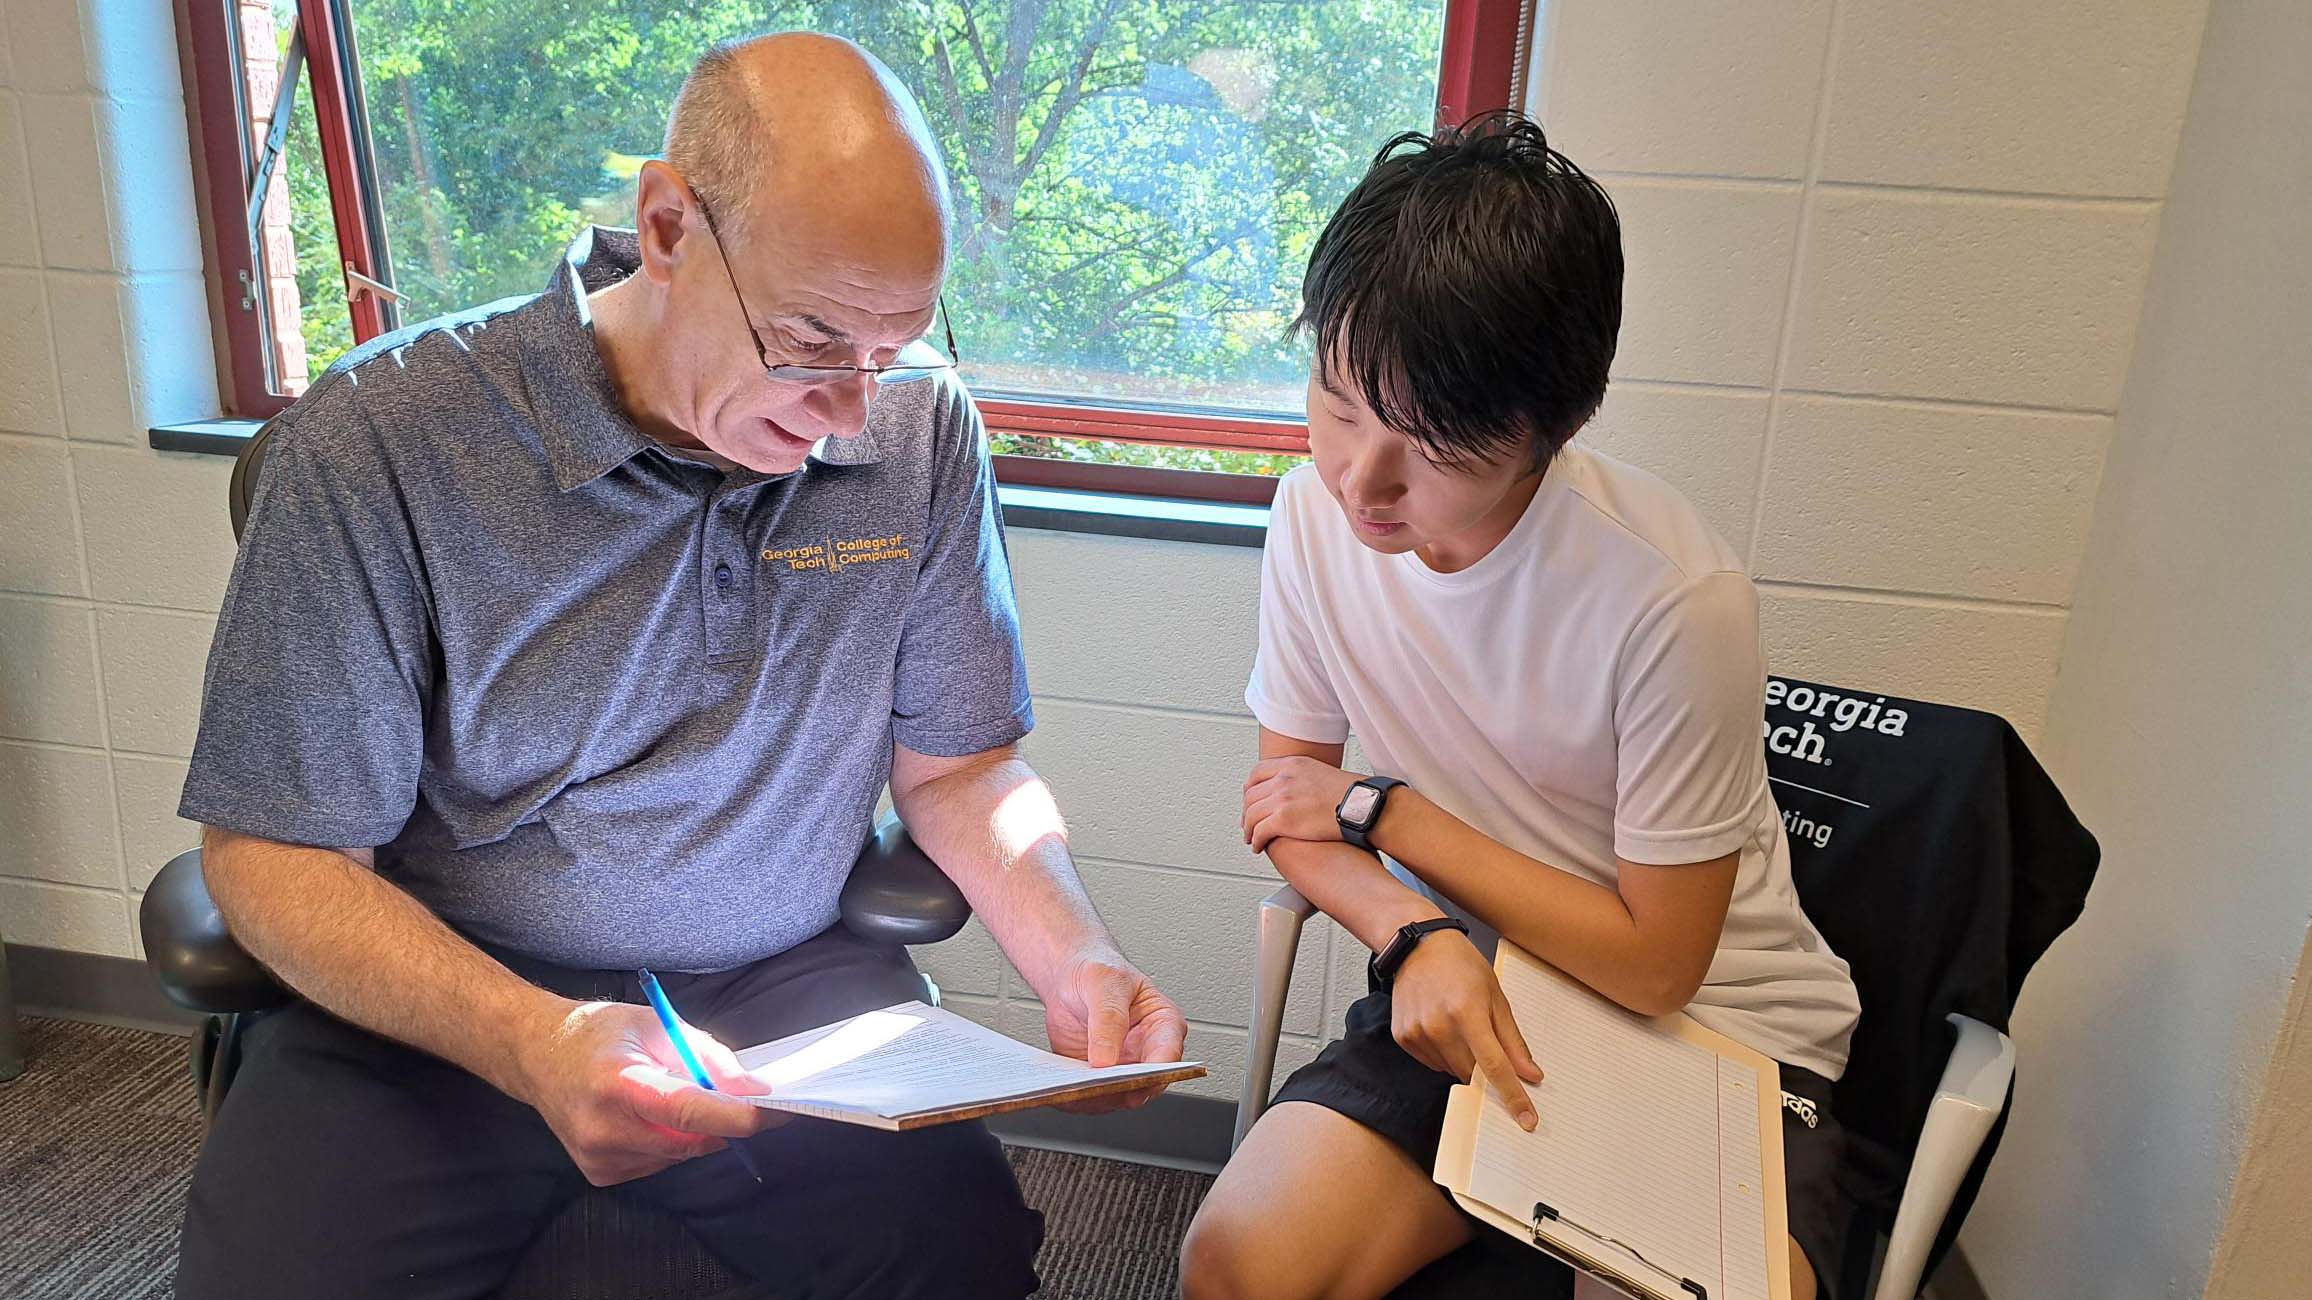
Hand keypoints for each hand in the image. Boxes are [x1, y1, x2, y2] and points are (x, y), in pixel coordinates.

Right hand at [514, 999, 781, 1185]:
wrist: (537, 1056)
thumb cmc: (598, 1033)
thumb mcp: (656, 1025)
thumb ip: (706, 1056)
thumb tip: (752, 1089)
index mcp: (615, 1082)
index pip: (686, 1110)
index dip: (735, 1115)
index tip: (774, 1111)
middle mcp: (602, 1128)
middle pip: (691, 1138)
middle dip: (724, 1119)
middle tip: (742, 1094)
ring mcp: (599, 1157)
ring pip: (681, 1154)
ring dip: (694, 1129)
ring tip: (668, 1093)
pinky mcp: (601, 1175)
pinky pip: (662, 1163)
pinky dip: (671, 1141)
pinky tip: (647, 1117)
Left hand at [1040, 950, 1189, 1113]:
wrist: (1069, 978)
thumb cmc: (1097, 971)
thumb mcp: (1105, 982)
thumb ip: (1108, 1018)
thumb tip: (1106, 1059)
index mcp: (1163, 1023)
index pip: (1169, 1054)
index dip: (1156, 1071)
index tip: (1135, 1078)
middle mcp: (1147, 1052)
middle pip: (1145, 1084)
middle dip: (1123, 1090)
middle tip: (1098, 1086)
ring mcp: (1123, 1068)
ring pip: (1117, 1098)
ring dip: (1097, 1098)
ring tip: (1073, 1089)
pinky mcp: (1098, 1079)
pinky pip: (1092, 1099)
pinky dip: (1077, 1099)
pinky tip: (1062, 1088)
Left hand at [1242, 756, 1362, 854]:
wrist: (1364, 806)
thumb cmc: (1352, 795)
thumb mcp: (1323, 773)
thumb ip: (1303, 779)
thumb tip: (1297, 791)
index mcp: (1292, 765)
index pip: (1257, 773)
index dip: (1249, 790)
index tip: (1250, 800)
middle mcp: (1284, 778)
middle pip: (1251, 795)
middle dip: (1247, 812)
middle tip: (1248, 823)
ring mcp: (1282, 798)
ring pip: (1251, 814)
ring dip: (1248, 829)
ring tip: (1252, 838)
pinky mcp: (1284, 819)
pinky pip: (1259, 831)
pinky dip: (1256, 840)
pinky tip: (1259, 846)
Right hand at [1389, 930, 1543, 1129]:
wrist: (1418, 947)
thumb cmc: (1462, 966)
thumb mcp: (1496, 997)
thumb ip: (1513, 1040)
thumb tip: (1531, 1075)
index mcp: (1467, 1013)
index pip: (1495, 1066)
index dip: (1513, 1096)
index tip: (1527, 1120)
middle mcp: (1439, 1026)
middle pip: (1472, 1073)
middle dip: (1485, 1070)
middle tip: (1484, 1042)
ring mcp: (1417, 1033)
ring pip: (1452, 1071)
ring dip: (1463, 1060)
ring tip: (1458, 1024)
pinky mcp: (1403, 1037)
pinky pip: (1432, 1063)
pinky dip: (1443, 1054)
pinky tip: (1441, 1026)